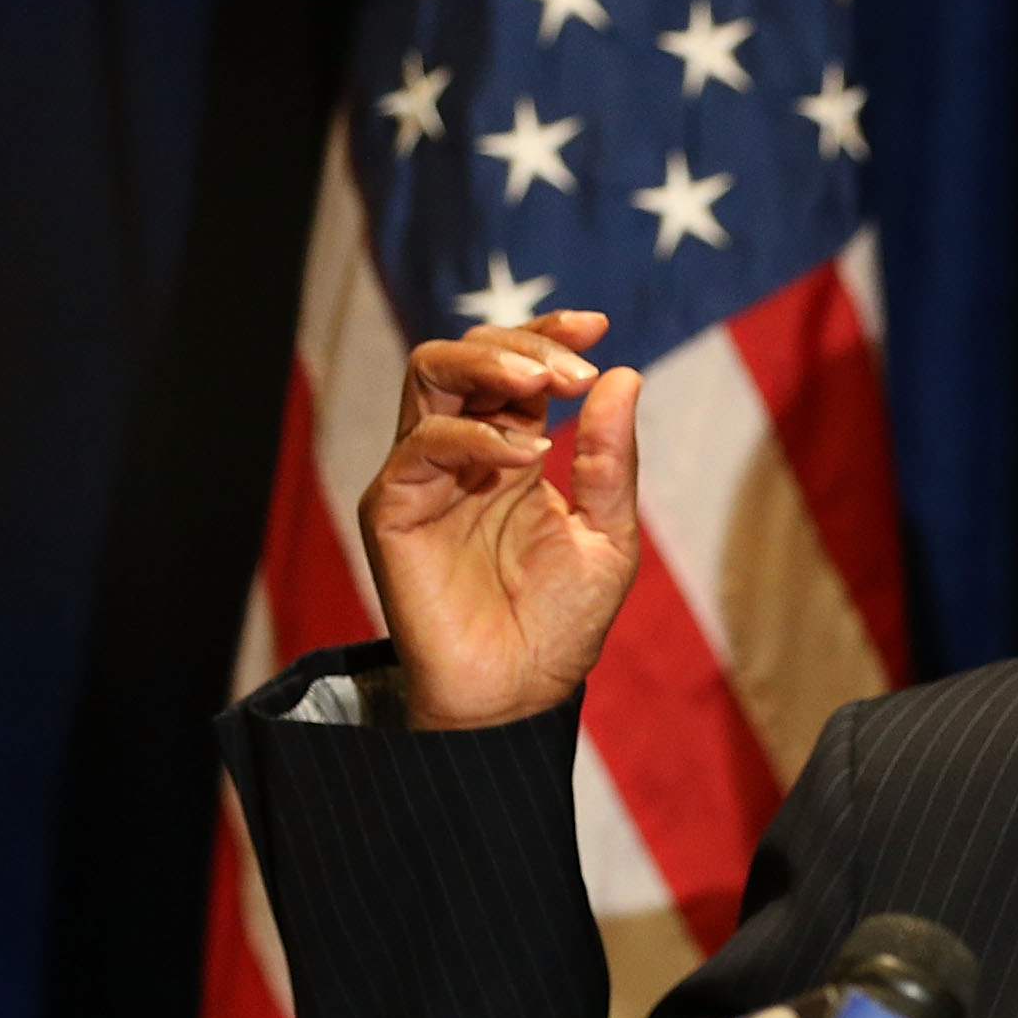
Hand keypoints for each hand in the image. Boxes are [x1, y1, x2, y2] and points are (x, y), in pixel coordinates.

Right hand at [357, 311, 640, 730]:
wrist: (518, 692)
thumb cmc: (563, 621)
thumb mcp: (608, 535)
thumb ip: (611, 460)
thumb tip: (624, 373)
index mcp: (510, 449)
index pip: (515, 366)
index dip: (548, 333)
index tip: (597, 325)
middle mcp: (460, 452)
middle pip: (465, 353)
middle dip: (524, 344)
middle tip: (575, 368)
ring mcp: (422, 474)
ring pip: (429, 375)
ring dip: (491, 365)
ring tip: (547, 386)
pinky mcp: (393, 507)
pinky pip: (421, 444)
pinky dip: (476, 436)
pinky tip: (527, 458)